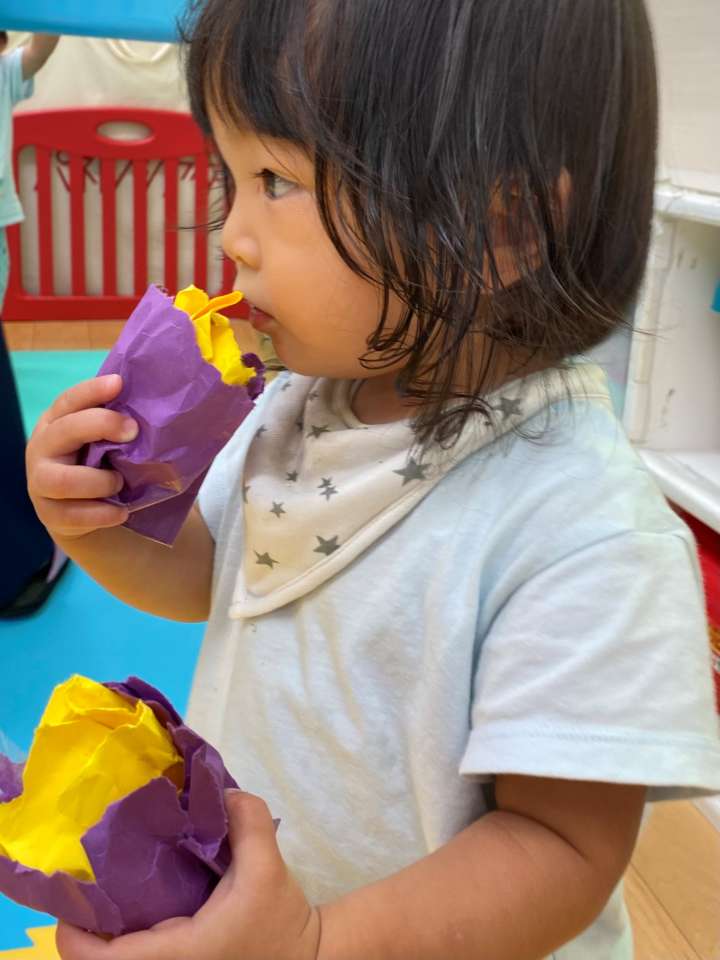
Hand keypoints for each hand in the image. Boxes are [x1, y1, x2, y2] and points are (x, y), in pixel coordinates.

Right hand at [26, 375, 134, 539]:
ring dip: (98, 481)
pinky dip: (101, 514)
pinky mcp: (49, 514)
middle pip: (65, 430)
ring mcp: (41, 481)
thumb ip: (122, 426)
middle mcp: (43, 447)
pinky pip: (72, 515)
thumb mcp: (109, 441)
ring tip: (120, 483)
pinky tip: (122, 512)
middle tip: (133, 431)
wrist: (89, 513)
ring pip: (62, 480)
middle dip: (100, 425)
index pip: (70, 400)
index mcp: (58, 422)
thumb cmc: (105, 465)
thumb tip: (164, 410)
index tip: (119, 383)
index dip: (92, 391)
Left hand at [56, 790, 321, 959]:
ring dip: (106, 928)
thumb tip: (222, 791)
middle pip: (100, 958)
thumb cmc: (281, 924)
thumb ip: (248, 822)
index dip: (73, 926)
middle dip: (88, 920)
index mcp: (175, 956)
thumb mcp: (268, 868)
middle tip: (91, 874)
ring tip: (110, 881)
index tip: (73, 887)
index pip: (98, 959)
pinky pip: (139, 954)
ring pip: (118, 957)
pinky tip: (139, 898)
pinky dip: (128, 933)